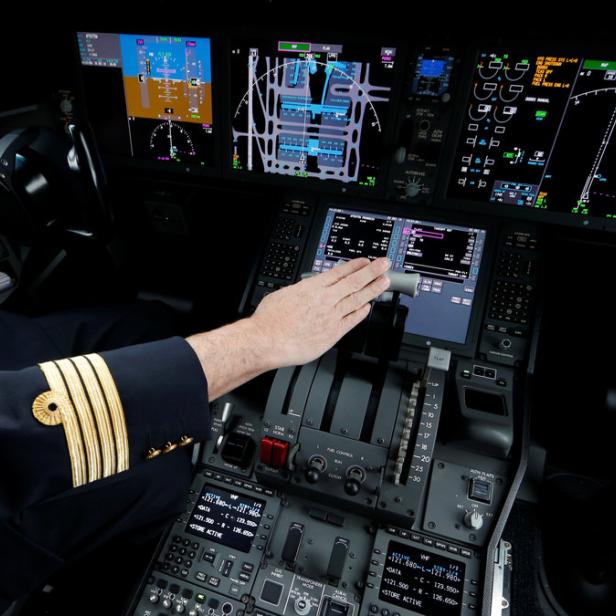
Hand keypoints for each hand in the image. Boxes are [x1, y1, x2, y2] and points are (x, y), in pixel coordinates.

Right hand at [250, 257, 390, 367]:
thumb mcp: (284, 294)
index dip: (356, 266)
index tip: (366, 261)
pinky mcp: (332, 334)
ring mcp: (331, 317)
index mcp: (312, 287)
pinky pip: (352, 321)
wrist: (266, 340)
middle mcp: (325, 300)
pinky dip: (361, 313)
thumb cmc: (270, 320)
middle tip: (383, 265)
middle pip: (354, 283)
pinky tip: (368, 307)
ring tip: (384, 282)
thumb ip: (301, 291)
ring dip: (372, 290)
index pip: (340, 273)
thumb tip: (306, 290)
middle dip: (371, 272)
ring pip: (357, 300)